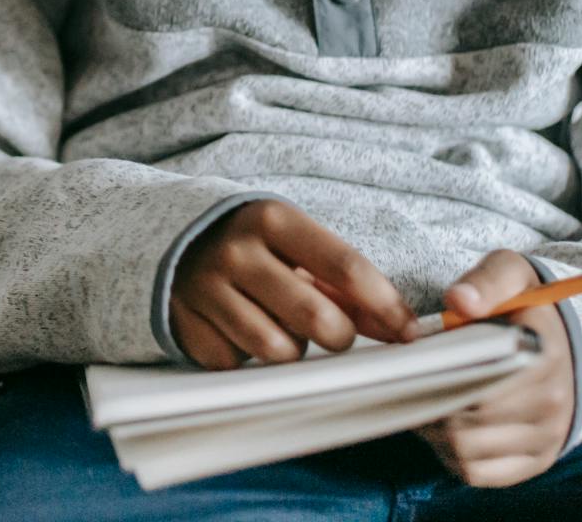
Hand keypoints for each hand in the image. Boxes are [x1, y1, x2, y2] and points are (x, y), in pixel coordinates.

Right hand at [168, 199, 418, 368]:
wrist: (173, 241)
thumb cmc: (257, 247)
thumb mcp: (297, 246)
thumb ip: (346, 285)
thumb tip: (400, 327)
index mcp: (273, 219)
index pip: (345, 265)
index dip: (386, 305)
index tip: (408, 331)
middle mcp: (237, 251)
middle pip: (317, 317)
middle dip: (340, 335)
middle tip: (335, 332)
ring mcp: (206, 289)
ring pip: (279, 350)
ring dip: (292, 349)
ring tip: (281, 326)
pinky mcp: (186, 324)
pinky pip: (240, 362)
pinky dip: (250, 357)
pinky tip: (242, 331)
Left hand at [412, 250, 575, 488]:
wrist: (563, 340)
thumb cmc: (523, 305)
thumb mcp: (509, 274)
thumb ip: (485, 282)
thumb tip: (459, 301)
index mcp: (544, 356)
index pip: (482, 386)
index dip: (441, 380)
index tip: (420, 365)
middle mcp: (552, 403)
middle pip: (470, 424)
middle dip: (432, 405)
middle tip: (410, 385)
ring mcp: (546, 437)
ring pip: (469, 452)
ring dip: (436, 434)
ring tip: (425, 404)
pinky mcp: (535, 461)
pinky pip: (480, 473)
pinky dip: (453, 457)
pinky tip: (444, 430)